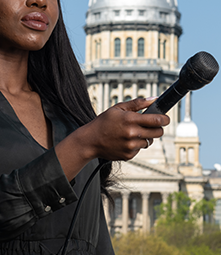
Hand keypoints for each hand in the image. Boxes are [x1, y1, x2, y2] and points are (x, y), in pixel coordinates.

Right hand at [55, 97, 169, 180]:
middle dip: (157, 128)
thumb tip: (154, 99)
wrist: (90, 141)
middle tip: (150, 125)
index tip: (165, 118)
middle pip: (158, 132)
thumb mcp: (117, 108)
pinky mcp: (129, 155)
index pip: (157, 120)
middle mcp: (132, 134)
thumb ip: (137, 103)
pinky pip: (140, 149)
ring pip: (149, 141)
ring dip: (145, 137)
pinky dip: (136, 145)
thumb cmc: (103, 123)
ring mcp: (131, 146)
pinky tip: (125, 141)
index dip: (165, 119)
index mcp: (130, 120)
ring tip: (132, 133)